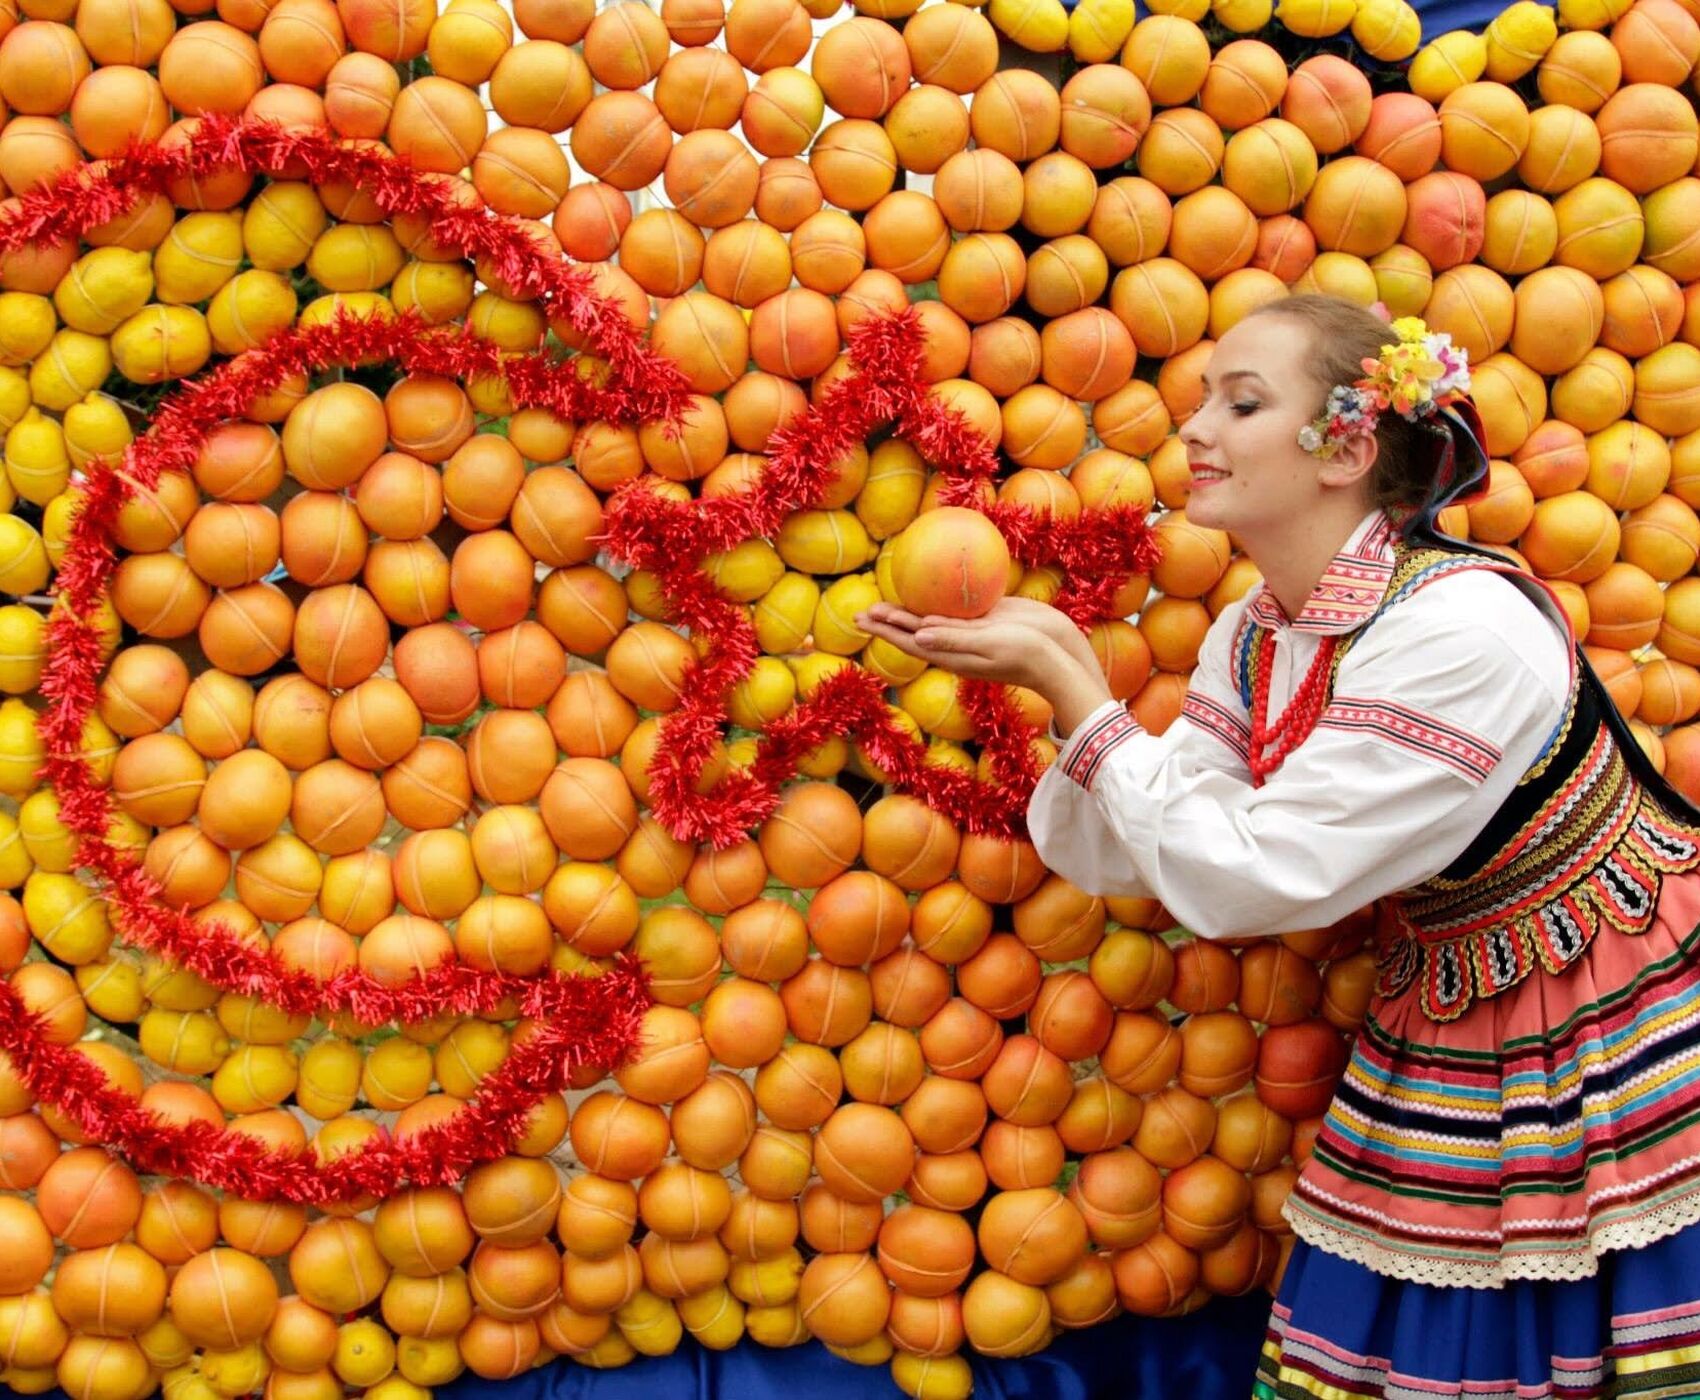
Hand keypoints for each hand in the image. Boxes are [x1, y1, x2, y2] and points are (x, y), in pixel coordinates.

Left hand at [857, 598, 1116, 733]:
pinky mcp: (988, 618)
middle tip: (862, 611)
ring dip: (909, 612)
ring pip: (932, 619)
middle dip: (888, 621)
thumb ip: (954, 639)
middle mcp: (956, 643)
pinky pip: (956, 607)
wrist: (1060, 655)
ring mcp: (972, 630)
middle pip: (914, 630)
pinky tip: (933, 590)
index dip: (884, 630)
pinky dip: (939, 600)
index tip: (862, 618)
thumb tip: (917, 637)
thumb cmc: (1025, 654)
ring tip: (886, 604)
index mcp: (950, 653)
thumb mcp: (988, 646)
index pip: (908, 640)